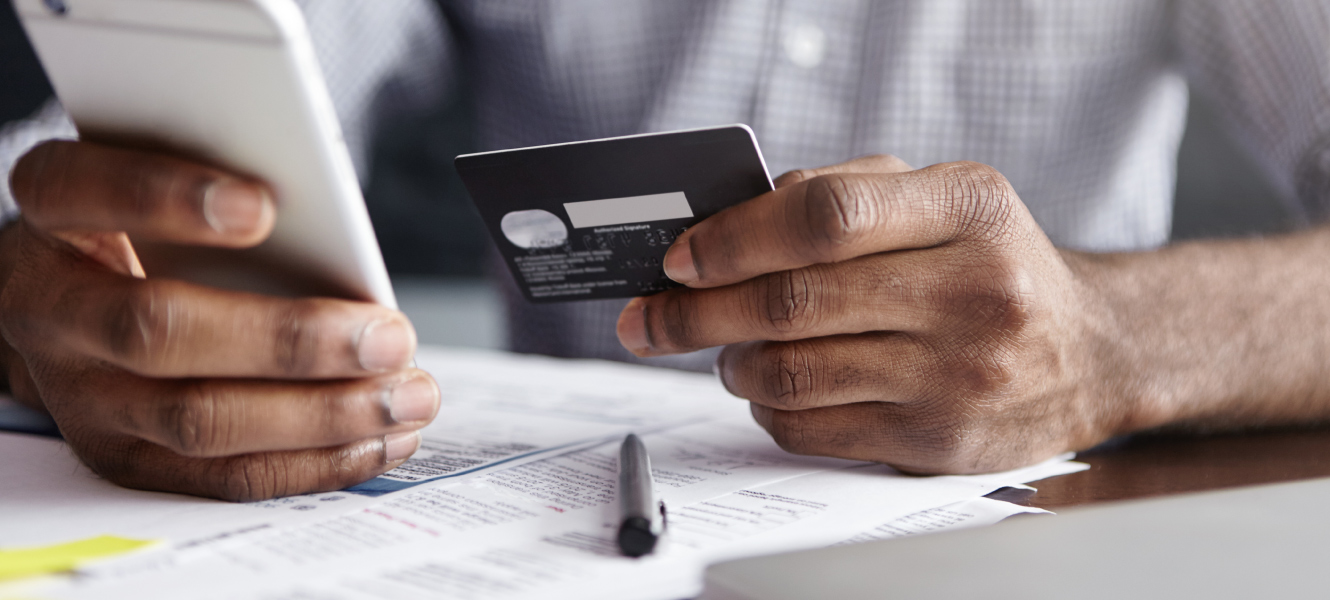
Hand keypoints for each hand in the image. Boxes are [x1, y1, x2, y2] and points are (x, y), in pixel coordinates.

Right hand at [1, 140, 438, 499]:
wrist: (65, 307)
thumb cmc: (144, 231)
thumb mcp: (164, 187)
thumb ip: (223, 191)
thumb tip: (335, 237)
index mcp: (54, 216)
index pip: (84, 191)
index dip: (167, 197)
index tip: (262, 206)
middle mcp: (52, 310)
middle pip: (158, 332)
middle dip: (288, 340)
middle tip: (388, 337)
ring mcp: (82, 397)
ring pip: (200, 421)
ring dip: (323, 415)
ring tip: (407, 396)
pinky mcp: (126, 459)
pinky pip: (224, 476)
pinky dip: (316, 462)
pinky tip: (382, 439)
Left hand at [616, 155, 1126, 473]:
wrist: (1091, 353)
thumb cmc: (992, 262)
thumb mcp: (943, 196)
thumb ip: (846, 192)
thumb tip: (731, 220)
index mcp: (968, 207)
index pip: (824, 217)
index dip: (733, 238)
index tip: (679, 258)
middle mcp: (973, 290)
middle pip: (793, 302)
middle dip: (697, 312)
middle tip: (652, 319)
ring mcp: (959, 374)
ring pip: (794, 374)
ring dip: (732, 363)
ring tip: (725, 349)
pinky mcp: (941, 441)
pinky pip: (814, 431)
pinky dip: (768, 409)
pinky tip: (770, 388)